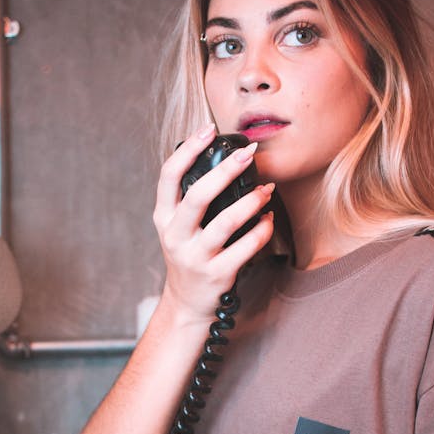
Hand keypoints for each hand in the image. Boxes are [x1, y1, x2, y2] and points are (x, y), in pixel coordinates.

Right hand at [153, 123, 275, 323]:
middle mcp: (175, 236)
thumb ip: (190, 199)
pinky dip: (262, 231)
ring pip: (225, 223)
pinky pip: (246, 248)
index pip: (168, 176)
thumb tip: (224, 159)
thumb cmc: (189, 254)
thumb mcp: (178, 227)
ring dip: (250, 203)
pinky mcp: (217, 274)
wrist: (187, 303)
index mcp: (163, 218)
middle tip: (247, 155)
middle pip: (197, 196)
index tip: (208, 130)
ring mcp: (196, 257)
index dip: (188, 150)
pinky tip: (269, 219)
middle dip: (224, 171)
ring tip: (266, 190)